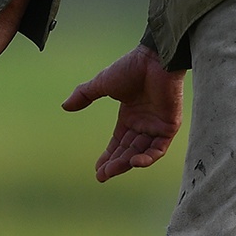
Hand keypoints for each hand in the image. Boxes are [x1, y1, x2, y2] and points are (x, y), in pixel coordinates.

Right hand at [60, 47, 185, 181]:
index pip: (118, 142)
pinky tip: (135, 162)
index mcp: (130, 115)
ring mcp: (157, 125)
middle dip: (115, 164)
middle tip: (103, 175)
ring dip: (128, 163)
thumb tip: (65, 106)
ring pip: (142, 152)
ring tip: (112, 170)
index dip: (108, 156)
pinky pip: (159, 148)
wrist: (153, 59)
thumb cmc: (131, 68)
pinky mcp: (170, 126)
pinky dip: (148, 157)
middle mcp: (143, 123)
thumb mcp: (102, 83)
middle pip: (128, 150)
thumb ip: (84, 95)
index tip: (98, 170)